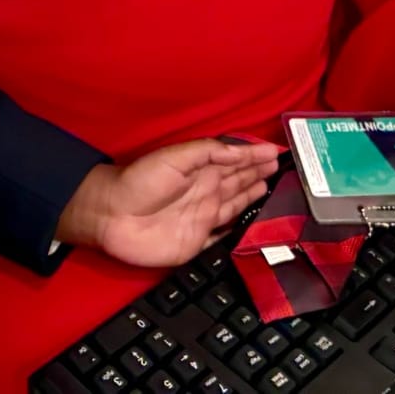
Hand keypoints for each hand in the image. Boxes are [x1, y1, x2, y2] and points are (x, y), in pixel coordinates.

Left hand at [57, 138, 281, 267]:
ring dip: (253, 197)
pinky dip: (239, 231)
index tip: (277, 152)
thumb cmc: (140, 181)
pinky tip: (252, 227)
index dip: (255, 156)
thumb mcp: (176, 158)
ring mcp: (204, 218)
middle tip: (282, 168)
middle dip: (259, 173)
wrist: (112, 216)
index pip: (235, 160)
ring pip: (236, 206)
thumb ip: (210, 153)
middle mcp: (207, 192)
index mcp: (202, 170)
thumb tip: (242, 152)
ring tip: (272, 188)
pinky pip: (225, 236)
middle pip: (239, 181)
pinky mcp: (198, 243)